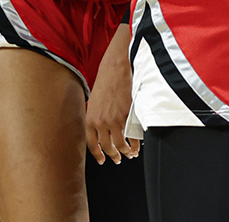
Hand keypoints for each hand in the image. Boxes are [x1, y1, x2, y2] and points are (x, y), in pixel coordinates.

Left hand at [86, 26, 136, 163]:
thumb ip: (96, 117)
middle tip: (119, 159)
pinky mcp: (127, 116)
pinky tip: (138, 145)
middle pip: (107, 147)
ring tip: (131, 153)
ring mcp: (114, 120)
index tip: (103, 160)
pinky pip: (132, 136)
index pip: (92, 144)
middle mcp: (100, 122)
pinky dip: (136, 143)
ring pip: (120, 145)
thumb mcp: (94, 101)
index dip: (98, 154)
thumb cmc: (105, 82)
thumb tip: (101, 130)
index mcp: (90, 118)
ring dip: (126, 152)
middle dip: (114, 156)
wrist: (115, 68)